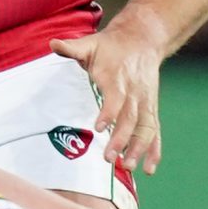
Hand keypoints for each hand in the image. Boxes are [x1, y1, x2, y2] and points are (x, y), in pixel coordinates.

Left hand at [53, 12, 164, 174]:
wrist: (143, 39)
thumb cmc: (110, 46)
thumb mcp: (91, 43)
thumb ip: (72, 47)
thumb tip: (53, 43)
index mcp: (118, 78)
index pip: (116, 97)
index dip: (109, 112)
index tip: (99, 128)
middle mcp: (135, 92)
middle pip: (131, 118)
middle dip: (122, 139)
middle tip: (109, 158)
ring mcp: (146, 102)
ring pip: (146, 128)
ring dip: (139, 148)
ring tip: (130, 167)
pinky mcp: (151, 109)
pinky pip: (155, 131)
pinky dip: (154, 150)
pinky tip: (149, 169)